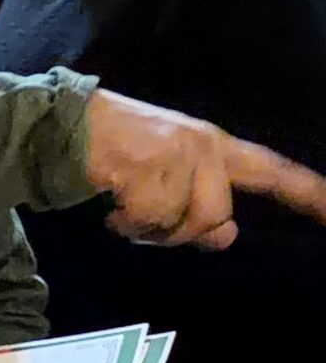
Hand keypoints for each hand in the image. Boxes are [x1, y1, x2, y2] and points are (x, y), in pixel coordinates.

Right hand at [85, 89, 325, 248]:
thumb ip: (201, 206)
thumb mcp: (168, 177)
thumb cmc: (115, 149)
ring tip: (123, 210)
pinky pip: (145, 219)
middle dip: (178, 231)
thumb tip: (225, 238)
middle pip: (214, 216)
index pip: (273, 172)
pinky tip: (109, 208)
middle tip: (145, 222)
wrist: (62, 124)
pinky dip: (124, 223)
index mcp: (216, 145)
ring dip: (146, 229)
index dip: (308, 194)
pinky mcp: (144, 166)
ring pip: (178, 222)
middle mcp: (203, 147)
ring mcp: (174, 155)